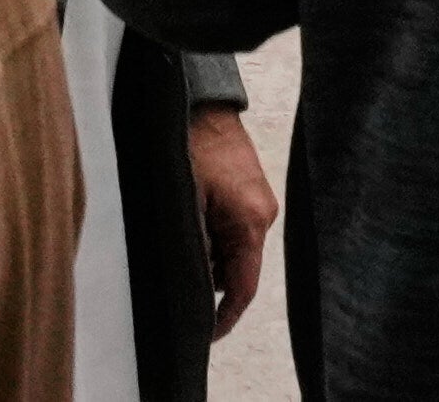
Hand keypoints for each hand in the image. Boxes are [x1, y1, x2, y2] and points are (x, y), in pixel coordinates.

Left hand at [188, 104, 277, 334]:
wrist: (200, 103)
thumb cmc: (192, 146)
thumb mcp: (186, 204)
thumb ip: (195, 248)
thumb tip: (193, 286)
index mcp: (251, 222)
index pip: (243, 288)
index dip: (225, 317)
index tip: (206, 334)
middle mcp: (262, 216)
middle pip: (237, 270)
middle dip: (208, 280)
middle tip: (176, 283)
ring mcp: (258, 203)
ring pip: (232, 250)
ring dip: (208, 255)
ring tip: (177, 244)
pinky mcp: (250, 193)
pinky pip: (232, 229)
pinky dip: (212, 236)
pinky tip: (189, 222)